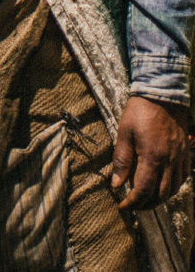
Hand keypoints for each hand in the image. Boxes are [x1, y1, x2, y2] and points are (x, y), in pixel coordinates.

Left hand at [112, 96, 189, 210]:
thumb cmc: (139, 112)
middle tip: (133, 206)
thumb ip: (121, 159)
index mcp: (152, 156)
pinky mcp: (186, 154)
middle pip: (161, 194)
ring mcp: (180, 158)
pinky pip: (183, 178)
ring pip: (174, 189)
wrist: (162, 96)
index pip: (143, 189)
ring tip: (146, 199)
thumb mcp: (123, 133)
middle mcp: (169, 161)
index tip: (123, 207)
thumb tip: (116, 184)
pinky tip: (162, 186)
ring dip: (160, 198)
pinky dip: (173, 187)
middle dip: (147, 204)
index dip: (133, 202)